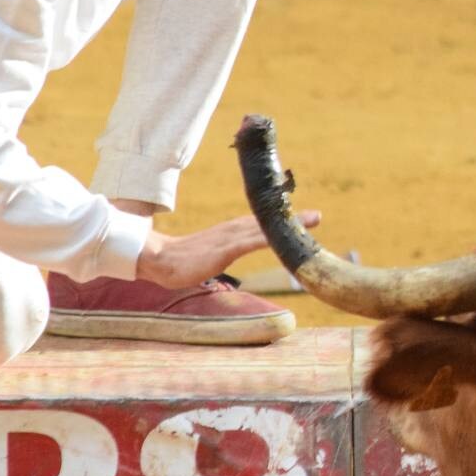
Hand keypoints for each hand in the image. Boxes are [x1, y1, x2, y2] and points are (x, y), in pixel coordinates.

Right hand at [136, 209, 320, 287]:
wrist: (157, 260)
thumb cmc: (181, 258)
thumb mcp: (211, 253)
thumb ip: (224, 249)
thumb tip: (232, 252)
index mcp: (232, 231)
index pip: (261, 222)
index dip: (282, 218)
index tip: (305, 217)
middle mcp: (233, 231)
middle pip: (267, 222)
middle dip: (292, 218)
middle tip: (318, 216)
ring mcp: (228, 239)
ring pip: (262, 229)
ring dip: (286, 224)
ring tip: (310, 220)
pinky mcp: (222, 250)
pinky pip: (247, 242)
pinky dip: (265, 237)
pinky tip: (279, 236)